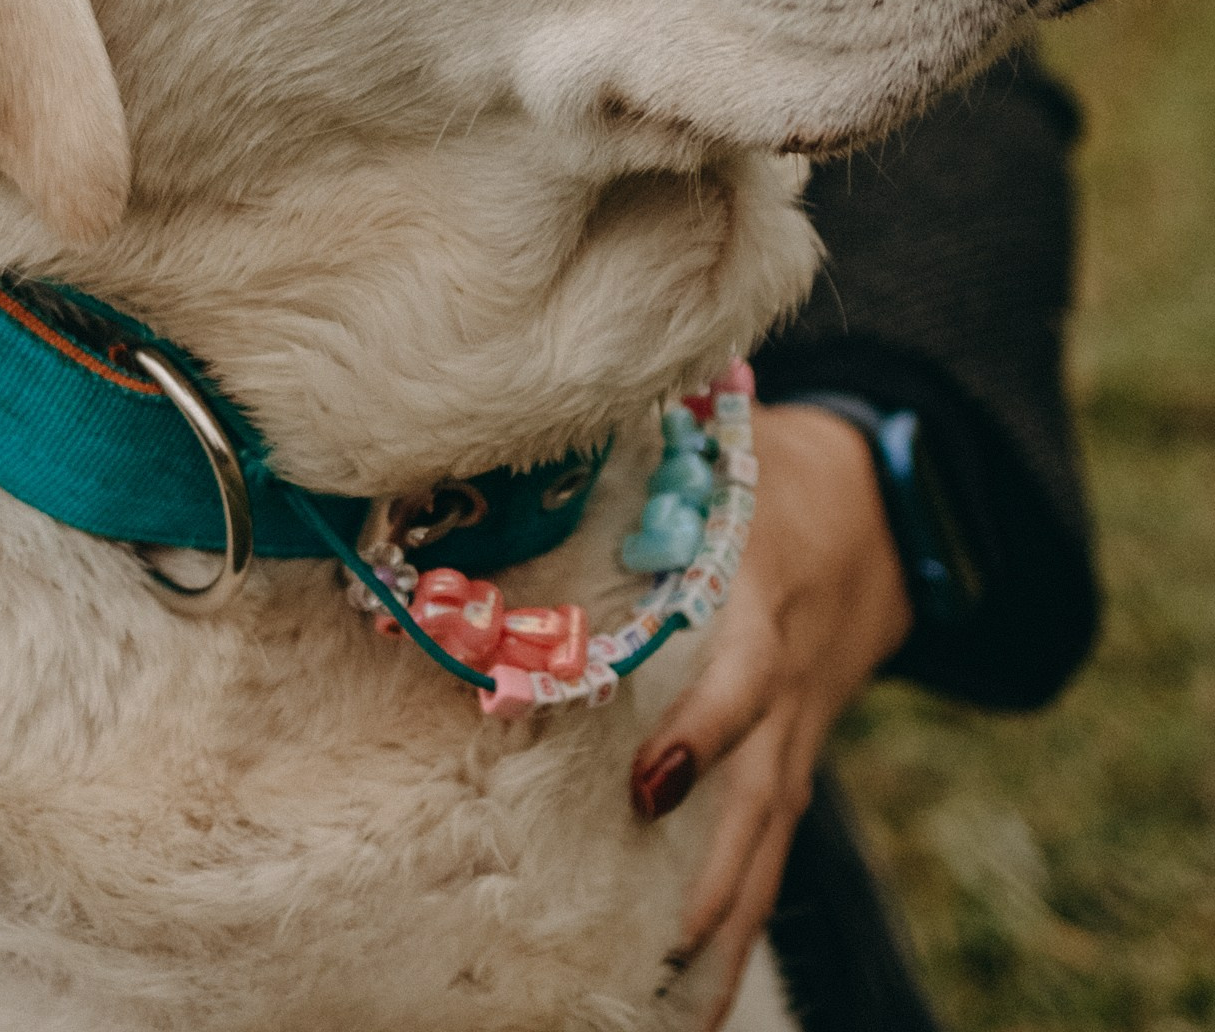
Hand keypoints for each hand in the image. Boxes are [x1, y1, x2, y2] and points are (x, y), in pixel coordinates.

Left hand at [629, 403, 911, 1023]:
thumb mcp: (730, 457)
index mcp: (766, 605)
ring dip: (732, 929)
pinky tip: (704, 988)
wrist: (886, 513)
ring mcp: (798, 735)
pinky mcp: (795, 761)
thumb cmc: (778, 476)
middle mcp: (788, 687)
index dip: (703, 734)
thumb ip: (656, 473)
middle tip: (670, 946)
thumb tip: (545, 463)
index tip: (649, 785)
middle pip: (759, 797)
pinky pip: (773, 849)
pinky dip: (745, 918)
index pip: (744, 683)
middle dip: (718, 878)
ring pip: (769, 846)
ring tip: (684, 1013)